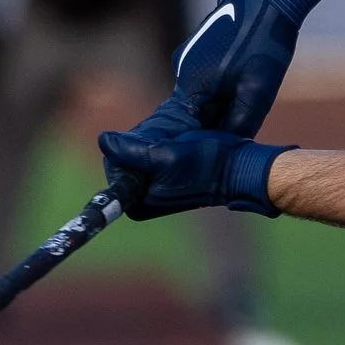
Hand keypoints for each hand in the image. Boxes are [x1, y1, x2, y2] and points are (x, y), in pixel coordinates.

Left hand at [98, 128, 290, 218]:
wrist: (240, 169)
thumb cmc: (208, 163)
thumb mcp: (167, 154)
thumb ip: (131, 150)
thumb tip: (103, 140)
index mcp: (136, 205)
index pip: (114, 164)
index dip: (130, 146)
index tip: (156, 144)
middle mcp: (141, 203)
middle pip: (123, 160)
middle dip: (141, 145)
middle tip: (171, 143)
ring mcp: (152, 192)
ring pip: (137, 155)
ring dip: (153, 143)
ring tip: (179, 145)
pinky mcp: (165, 181)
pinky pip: (150, 156)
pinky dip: (161, 145)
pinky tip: (181, 146)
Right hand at [139, 0, 323, 140]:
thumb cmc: (263, 44)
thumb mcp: (257, 91)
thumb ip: (239, 123)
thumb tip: (228, 148)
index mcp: (189, 85)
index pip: (186, 128)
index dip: (201, 143)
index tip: (213, 156)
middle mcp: (180, 70)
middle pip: (192, 112)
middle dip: (209, 126)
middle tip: (232, 137)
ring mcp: (187, 56)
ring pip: (199, 94)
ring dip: (216, 107)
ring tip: (240, 113)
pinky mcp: (198, 46)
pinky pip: (204, 78)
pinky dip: (217, 89)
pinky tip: (239, 88)